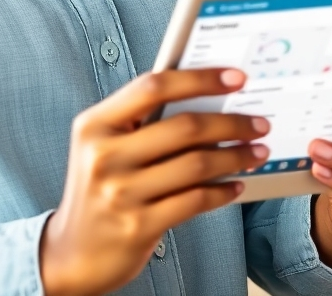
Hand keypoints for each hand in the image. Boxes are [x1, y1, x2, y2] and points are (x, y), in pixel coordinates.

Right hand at [40, 68, 269, 295]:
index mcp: (95, 124)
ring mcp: (121, 193)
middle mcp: (104, 155)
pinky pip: (194, 201)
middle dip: (230, 123)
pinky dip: (222, 192)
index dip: (198, 78)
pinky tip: (236, 185)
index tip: (235, 78)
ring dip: (235, 157)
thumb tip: (205, 96)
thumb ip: (140, 120)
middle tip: (258, 123)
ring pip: (195, 165)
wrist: (73, 254)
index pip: (153, 87)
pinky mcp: (139, 226)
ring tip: (256, 152)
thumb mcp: (104, 145)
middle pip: (184, 127)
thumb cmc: (99, 189)